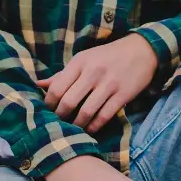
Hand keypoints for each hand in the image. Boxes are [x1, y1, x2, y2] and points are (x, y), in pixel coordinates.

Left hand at [39, 35, 158, 132]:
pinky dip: (94, 126)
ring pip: (86, 112)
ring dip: (76, 125)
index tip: (47, 112)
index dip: (49, 104)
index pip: (57, 87)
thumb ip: (62, 74)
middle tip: (58, 125)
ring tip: (72, 130)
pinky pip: (104, 116)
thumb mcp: (84, 59)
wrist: (142, 51)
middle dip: (60, 118)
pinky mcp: (122, 94)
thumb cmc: (107, 56)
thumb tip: (38, 85)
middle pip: (68, 102)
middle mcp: (93, 72)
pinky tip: (89, 129)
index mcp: (80, 62)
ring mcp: (108, 84)